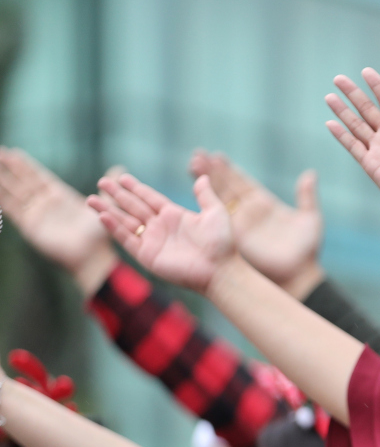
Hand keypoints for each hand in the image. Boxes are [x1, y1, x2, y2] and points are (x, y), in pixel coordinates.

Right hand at [0, 148, 117, 295]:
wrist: (91, 256)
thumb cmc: (99, 235)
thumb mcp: (104, 205)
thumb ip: (107, 187)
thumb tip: (119, 168)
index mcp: (60, 197)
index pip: (39, 177)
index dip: (26, 165)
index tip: (14, 152)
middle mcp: (45, 204)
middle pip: (22, 181)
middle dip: (9, 167)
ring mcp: (36, 214)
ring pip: (13, 192)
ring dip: (1, 179)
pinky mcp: (29, 225)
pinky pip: (11, 208)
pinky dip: (1, 197)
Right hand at [87, 173, 236, 293]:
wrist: (220, 269)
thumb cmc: (222, 243)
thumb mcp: (216, 213)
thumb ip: (205, 195)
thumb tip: (201, 176)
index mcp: (175, 215)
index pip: (150, 198)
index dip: (136, 188)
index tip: (122, 176)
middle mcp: (161, 226)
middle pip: (134, 207)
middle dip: (117, 195)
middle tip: (102, 181)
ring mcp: (152, 241)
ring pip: (125, 222)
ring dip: (108, 210)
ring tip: (91, 199)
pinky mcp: (147, 256)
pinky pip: (127, 240)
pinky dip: (114, 228)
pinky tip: (102, 216)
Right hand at [187, 150, 324, 297]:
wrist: (299, 275)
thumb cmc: (307, 251)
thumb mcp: (311, 219)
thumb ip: (307, 197)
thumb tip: (309, 173)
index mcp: (265, 204)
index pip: (243, 182)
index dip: (230, 170)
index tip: (216, 155)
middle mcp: (249, 211)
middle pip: (226, 186)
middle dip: (212, 171)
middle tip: (197, 154)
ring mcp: (241, 222)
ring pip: (219, 197)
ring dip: (206, 181)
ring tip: (192, 164)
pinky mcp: (236, 235)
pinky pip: (219, 216)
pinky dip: (207, 202)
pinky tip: (197, 189)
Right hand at [325, 69, 379, 222]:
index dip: (378, 87)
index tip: (366, 72)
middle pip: (367, 110)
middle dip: (353, 94)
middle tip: (338, 78)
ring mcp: (379, 150)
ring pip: (356, 125)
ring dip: (342, 111)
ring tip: (329, 96)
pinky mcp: (371, 164)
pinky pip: (353, 146)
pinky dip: (341, 135)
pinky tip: (330, 122)